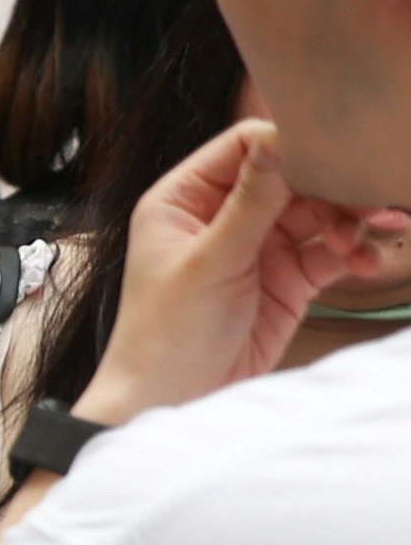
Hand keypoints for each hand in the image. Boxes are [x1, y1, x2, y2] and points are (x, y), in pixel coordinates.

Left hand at [77, 120, 410, 423]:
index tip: (335, 154)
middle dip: (335, 185)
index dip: (291, 145)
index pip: (245, 146)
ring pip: (318, 213)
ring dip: (352, 218)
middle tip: (374, 198)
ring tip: (380, 228)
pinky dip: (352, 251)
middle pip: (292, 177)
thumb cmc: (166, 336)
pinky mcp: (286, 279)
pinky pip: (329, 251)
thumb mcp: (210, 262)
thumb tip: (276, 142)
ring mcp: (256, 247)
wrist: (173, 403)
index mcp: (183, 199)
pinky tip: (365, 261)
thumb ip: (250, 203)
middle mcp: (220, 216)